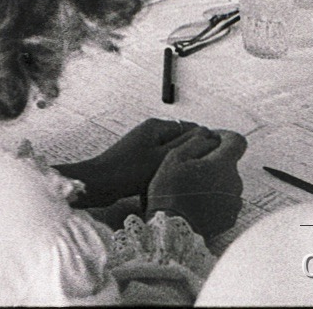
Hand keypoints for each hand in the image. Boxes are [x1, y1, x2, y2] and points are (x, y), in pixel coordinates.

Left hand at [56, 118, 203, 207]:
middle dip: (191, 156)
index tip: (214, 160)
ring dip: (178, 166)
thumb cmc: (128, 172)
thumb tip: (208, 134)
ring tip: (184, 181)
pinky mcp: (139, 160)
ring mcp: (144, 146)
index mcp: (157, 126)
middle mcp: (151, 132)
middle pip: (183, 142)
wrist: (99, 185)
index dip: (205, 143)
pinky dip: (166, 173)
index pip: (192, 128)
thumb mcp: (163, 158)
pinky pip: (161, 164)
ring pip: (173, 155)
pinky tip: (167, 186)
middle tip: (199, 174)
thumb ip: (187, 145)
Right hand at [145, 128, 247, 237]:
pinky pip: (224, 200)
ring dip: (212, 180)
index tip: (210, 139)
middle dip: (213, 161)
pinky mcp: (230, 218)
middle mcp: (235, 182)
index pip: (237, 141)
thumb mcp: (174, 158)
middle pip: (229, 163)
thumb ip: (195, 141)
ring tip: (190, 188)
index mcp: (223, 165)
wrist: (171, 232)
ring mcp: (234, 202)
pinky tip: (195, 203)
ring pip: (226, 182)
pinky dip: (213, 198)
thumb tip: (209, 135)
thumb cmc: (170, 192)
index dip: (224, 136)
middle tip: (189, 167)